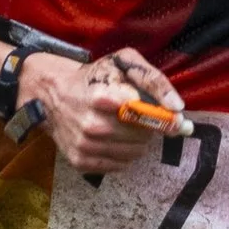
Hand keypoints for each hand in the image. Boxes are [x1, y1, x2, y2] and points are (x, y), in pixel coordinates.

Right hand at [22, 47, 185, 176]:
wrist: (51, 94)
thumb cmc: (93, 76)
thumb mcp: (123, 62)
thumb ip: (154, 80)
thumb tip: (177, 107)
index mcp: (102, 97)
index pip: (146, 116)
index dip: (165, 120)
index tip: (176, 121)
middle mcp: (91, 125)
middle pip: (143, 137)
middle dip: (150, 128)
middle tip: (142, 118)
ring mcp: (84, 145)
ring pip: (134, 153)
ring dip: (139, 142)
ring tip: (128, 127)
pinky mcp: (80, 161)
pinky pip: (120, 166)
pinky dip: (124, 154)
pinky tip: (116, 139)